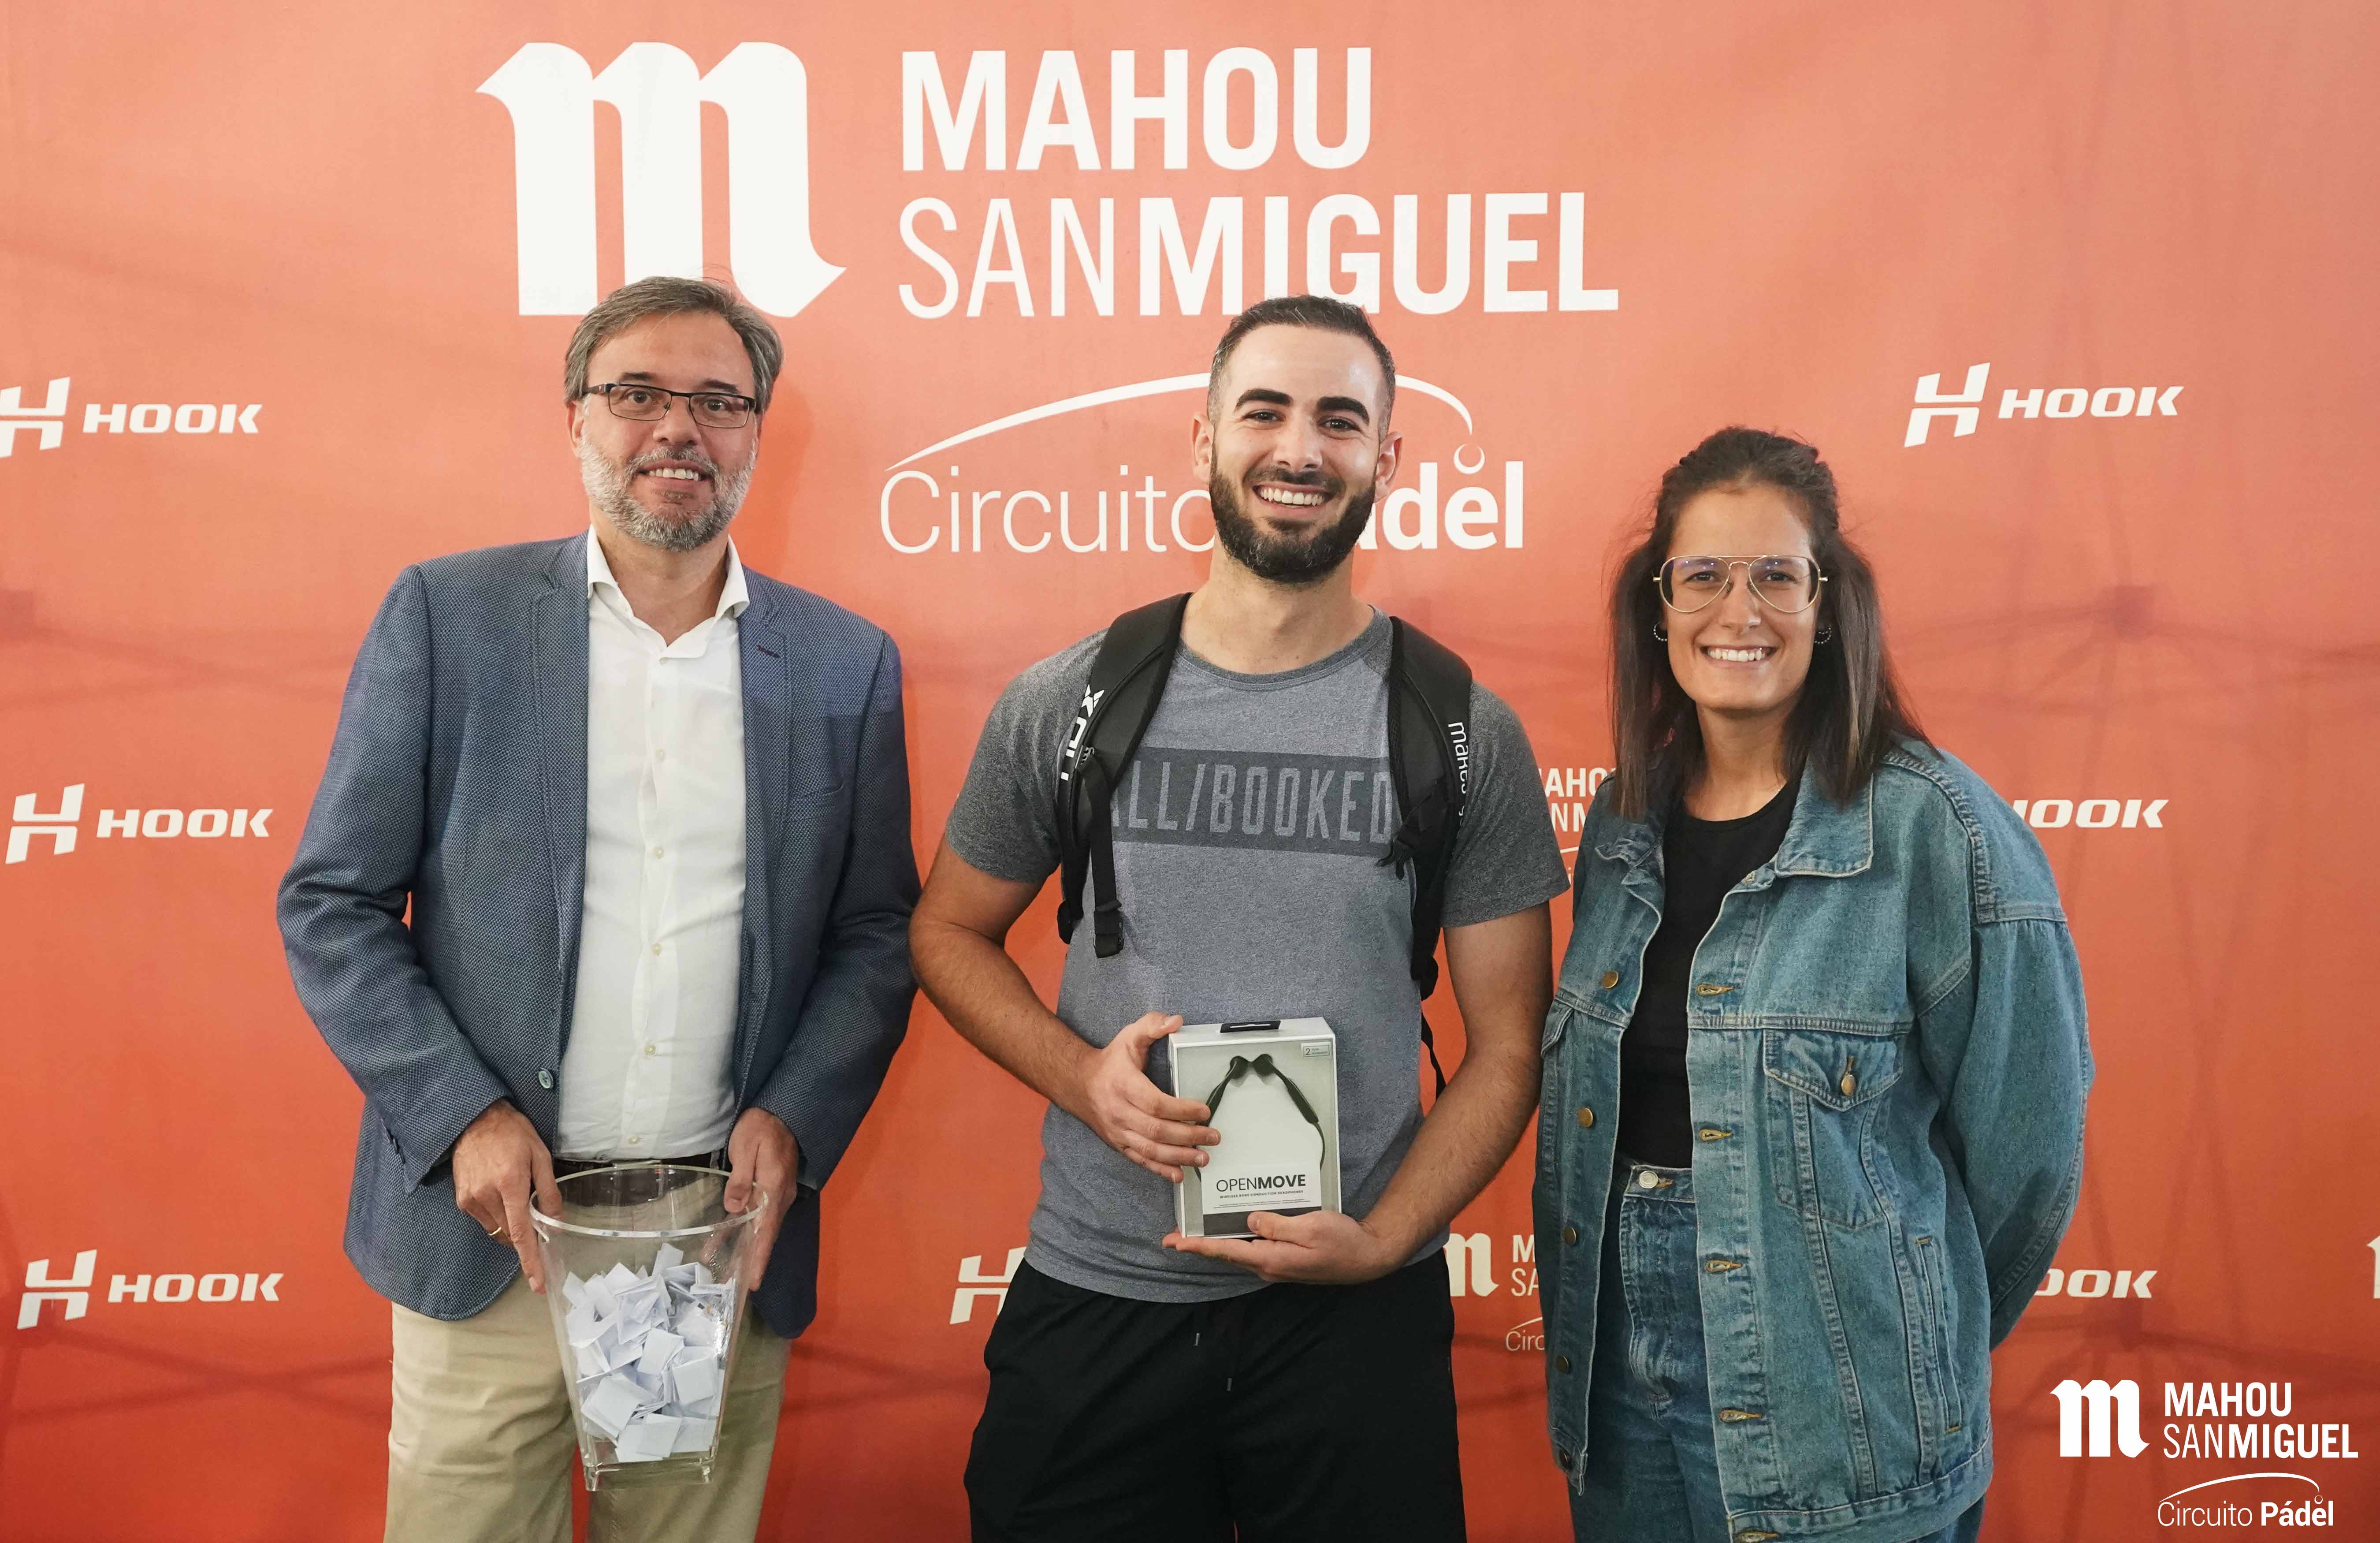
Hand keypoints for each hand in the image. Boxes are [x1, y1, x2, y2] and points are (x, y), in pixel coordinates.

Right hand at [452, 1100, 562, 1292]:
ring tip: (513, 1193)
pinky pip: (485, 1220)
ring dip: (510, 1223)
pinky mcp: (461, 1199)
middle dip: (526, 1234)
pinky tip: (499, 1191)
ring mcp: (471, 1199)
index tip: (538, 1284)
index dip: (531, 1261)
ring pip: (498, 1230)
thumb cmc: (513, 1134)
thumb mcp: (541, 1157)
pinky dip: (497, 1215)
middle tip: (534, 1211)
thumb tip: (558, 1223)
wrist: (475, 1118)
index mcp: (510, 1185)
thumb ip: (549, 1192)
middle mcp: (487, 1196)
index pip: (522, 1233)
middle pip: (511, 1235)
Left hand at [723, 1108, 799, 1289]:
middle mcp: (779, 1197)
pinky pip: (756, 1216)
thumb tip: (734, 1208)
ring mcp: (776, 1195)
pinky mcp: (769, 1191)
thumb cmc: (761, 1127)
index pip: (767, 1229)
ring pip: (759, 1228)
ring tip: (726, 1271)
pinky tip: (722, 1240)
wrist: (779, 1112)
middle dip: (753, 1261)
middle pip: (765, 1235)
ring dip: (745, 1249)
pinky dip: (741, 1231)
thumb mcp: (746, 1146)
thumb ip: (742, 1178)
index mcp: (774, 1188)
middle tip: (739, 1286)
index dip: (760, 1256)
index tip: (754, 1280)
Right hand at [1073, 1012, 1218, 1182]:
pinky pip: (1139, 1160)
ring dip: (1178, 1156)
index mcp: (1124, 1085)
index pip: (1155, 1103)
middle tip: (1213, 1137)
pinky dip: (1159, 1169)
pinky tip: (1178, 1174)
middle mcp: (1119, 1112)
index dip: (1182, 1110)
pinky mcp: (1118, 1143)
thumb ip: (1152, 1026)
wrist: (1078, 1083)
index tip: (1204, 1110)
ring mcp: (1118, 1131)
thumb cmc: (1110, 1061)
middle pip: (1156, 1131)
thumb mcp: (1129, 1037)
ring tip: (1203, 1158)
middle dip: (1188, 1136)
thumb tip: (1176, 1021)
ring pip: (1150, 1150)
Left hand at [1163, 1210, 1403, 1284]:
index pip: (1226, 1251)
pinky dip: (1239, 1239)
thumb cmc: (1342, 1242)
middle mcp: (1269, 1266)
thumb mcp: (1310, 1228)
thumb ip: (1276, 1224)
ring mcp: (1277, 1265)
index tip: (1174, 1242)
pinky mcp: (1286, 1260)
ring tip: (1196, 1232)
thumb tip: (1250, 1221)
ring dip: (1218, 1242)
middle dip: (1200, 1245)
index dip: (1198, 1246)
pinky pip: (1256, 1248)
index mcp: (1271, 1258)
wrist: (1367, 1258)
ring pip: (1240, 1251)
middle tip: (1175, 1237)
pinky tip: (1235, 1228)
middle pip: (1227, 1253)